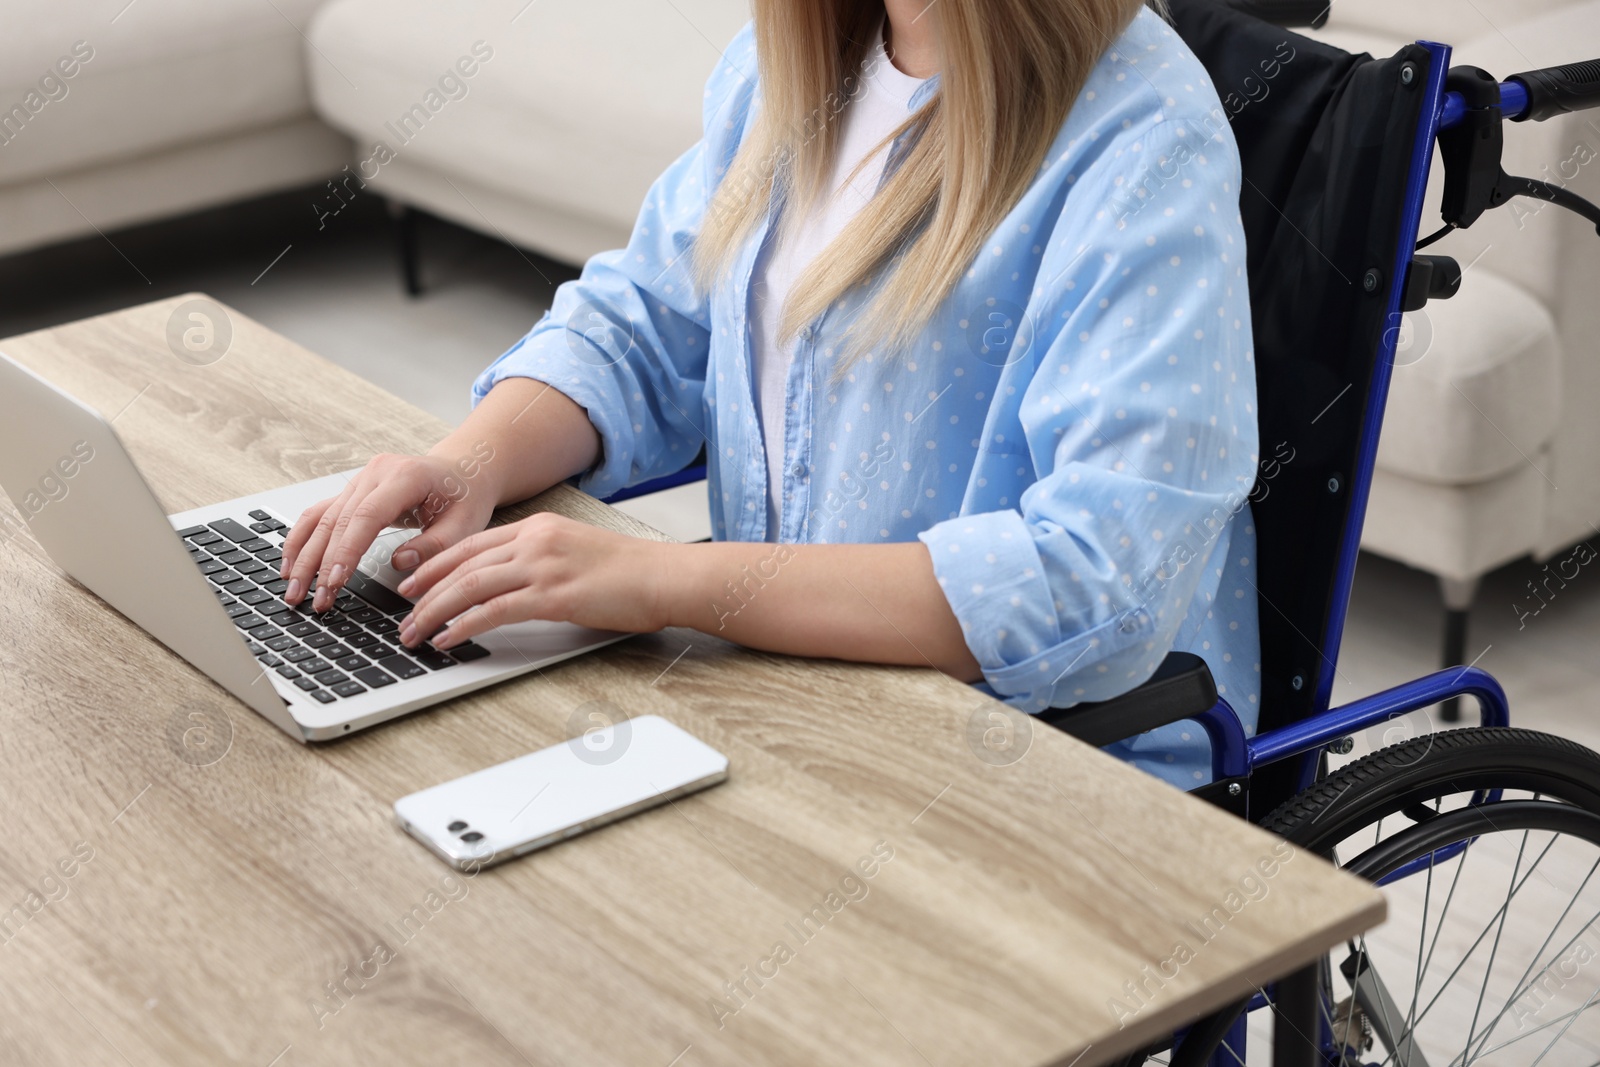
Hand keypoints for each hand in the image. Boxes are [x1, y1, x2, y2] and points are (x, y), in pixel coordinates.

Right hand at [280, 449, 498, 610]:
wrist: (463, 470)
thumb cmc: (465, 496)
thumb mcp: (466, 523)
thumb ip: (435, 545)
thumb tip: (400, 564)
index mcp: (406, 476)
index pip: (367, 515)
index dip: (347, 549)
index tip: (334, 581)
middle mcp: (376, 473)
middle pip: (338, 520)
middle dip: (319, 563)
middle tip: (310, 598)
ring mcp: (360, 479)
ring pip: (323, 518)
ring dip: (304, 555)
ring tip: (293, 589)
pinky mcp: (352, 490)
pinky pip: (320, 513)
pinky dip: (302, 538)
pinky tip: (290, 562)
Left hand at [394, 512, 671, 648]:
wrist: (665, 576)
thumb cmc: (631, 573)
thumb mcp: (577, 553)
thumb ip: (542, 561)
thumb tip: (511, 585)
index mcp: (539, 527)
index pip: (472, 544)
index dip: (435, 564)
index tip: (411, 583)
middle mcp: (535, 540)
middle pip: (462, 563)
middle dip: (424, 590)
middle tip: (400, 613)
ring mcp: (543, 566)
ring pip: (469, 585)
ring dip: (433, 612)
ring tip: (413, 634)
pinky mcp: (554, 595)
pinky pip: (495, 610)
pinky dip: (464, 625)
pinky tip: (448, 639)